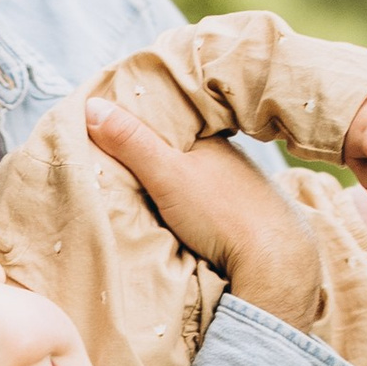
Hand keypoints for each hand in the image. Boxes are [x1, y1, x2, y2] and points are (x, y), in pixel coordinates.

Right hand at [84, 95, 322, 325]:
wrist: (274, 260)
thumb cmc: (221, 213)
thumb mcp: (166, 175)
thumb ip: (132, 142)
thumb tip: (92, 104)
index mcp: (209, 137)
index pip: (167, 118)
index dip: (138, 120)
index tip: (108, 126)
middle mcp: (227, 154)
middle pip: (180, 147)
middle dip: (154, 149)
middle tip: (117, 156)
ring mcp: (239, 183)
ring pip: (195, 173)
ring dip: (173, 178)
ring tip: (143, 184)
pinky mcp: (244, 212)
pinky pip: (207, 197)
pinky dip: (190, 200)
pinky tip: (180, 211)